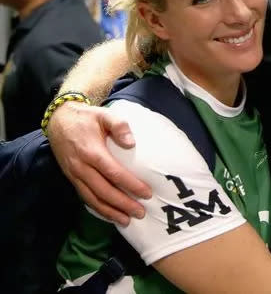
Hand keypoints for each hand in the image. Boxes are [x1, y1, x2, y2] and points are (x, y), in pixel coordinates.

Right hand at [48, 100, 150, 224]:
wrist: (59, 120)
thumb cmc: (86, 118)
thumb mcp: (104, 115)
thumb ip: (119, 126)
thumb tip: (131, 143)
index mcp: (92, 152)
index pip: (113, 173)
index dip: (130, 185)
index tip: (146, 193)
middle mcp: (81, 167)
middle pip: (103, 191)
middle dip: (122, 204)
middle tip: (141, 212)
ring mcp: (74, 174)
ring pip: (92, 198)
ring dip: (109, 211)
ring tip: (127, 220)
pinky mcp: (71, 178)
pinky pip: (84, 197)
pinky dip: (97, 208)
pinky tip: (109, 214)